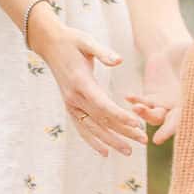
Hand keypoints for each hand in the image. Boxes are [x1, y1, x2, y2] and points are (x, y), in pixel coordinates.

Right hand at [33, 20, 150, 157]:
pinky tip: (105, 152)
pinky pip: (81, 128)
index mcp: (81, 82)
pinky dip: (92, 141)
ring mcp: (70, 104)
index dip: (121, 116)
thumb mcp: (87, 42)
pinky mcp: (70, 106)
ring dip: (111, 141)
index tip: (138, 124)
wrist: (49, 44)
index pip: (103, 105)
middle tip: (143, 140)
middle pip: (101, 120)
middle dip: (123, 132)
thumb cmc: (72, 41)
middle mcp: (74, 97)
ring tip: (129, 152)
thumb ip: (103, 53)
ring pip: (92, 128)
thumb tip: (119, 61)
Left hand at [130, 36, 191, 143]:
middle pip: (171, 123)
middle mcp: (179, 108)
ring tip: (136, 109)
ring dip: (146, 114)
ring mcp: (164, 104)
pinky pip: (143, 102)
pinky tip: (128, 97)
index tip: (178, 135)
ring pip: (154, 115)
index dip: (183, 127)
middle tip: (157, 140)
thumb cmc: (191, 54)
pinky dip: (135, 101)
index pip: (189, 118)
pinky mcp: (151, 96)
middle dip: (165, 132)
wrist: (171, 48)